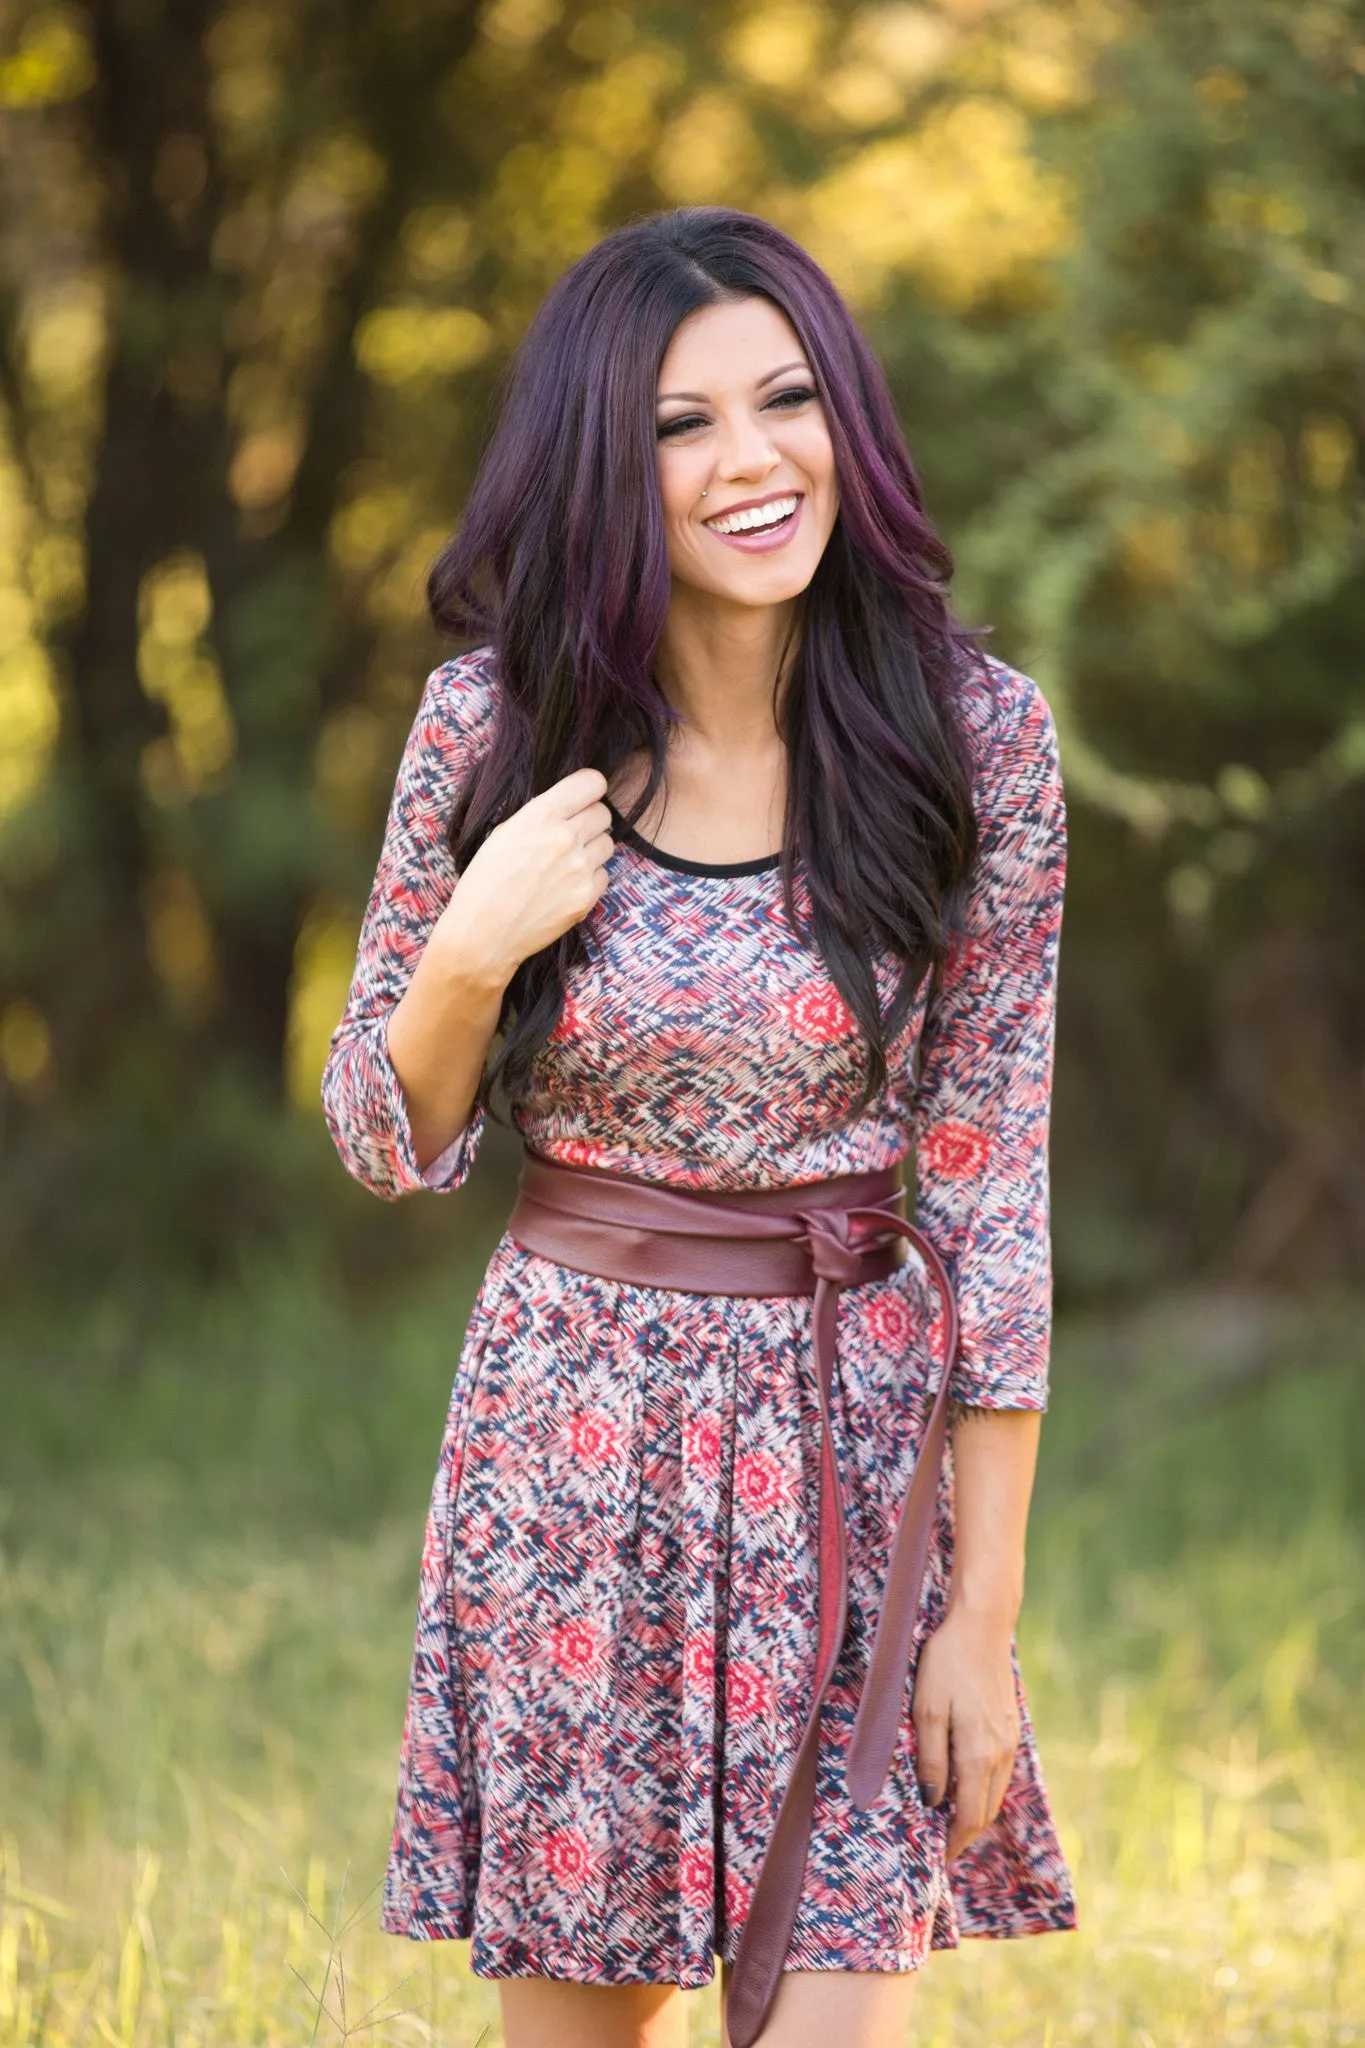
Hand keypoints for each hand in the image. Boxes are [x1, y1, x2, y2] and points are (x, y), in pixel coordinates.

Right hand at [431, 767, 615, 989]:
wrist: (483, 934)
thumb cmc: (485, 882)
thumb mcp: (504, 833)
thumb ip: (540, 815)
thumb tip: (569, 805)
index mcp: (540, 815)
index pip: (592, 782)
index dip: (589, 789)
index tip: (583, 798)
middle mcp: (565, 838)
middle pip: (603, 812)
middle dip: (590, 820)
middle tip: (570, 835)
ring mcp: (579, 869)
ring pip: (607, 843)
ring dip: (592, 849)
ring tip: (565, 863)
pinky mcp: (587, 896)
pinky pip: (604, 874)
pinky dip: (590, 878)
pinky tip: (565, 886)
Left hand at [911, 1605, 1020, 1859]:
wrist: (982, 1626)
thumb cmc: (947, 1664)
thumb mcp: (927, 1710)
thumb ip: (932, 1760)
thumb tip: (934, 1802)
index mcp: (979, 1755)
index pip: (969, 1816)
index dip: (954, 1842)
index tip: (938, 1859)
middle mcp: (1000, 1754)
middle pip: (986, 1810)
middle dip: (964, 1833)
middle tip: (941, 1847)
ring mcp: (1009, 1740)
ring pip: (995, 1793)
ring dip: (975, 1812)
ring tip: (950, 1822)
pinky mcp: (1009, 1726)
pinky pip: (999, 1772)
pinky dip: (983, 1789)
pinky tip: (966, 1785)